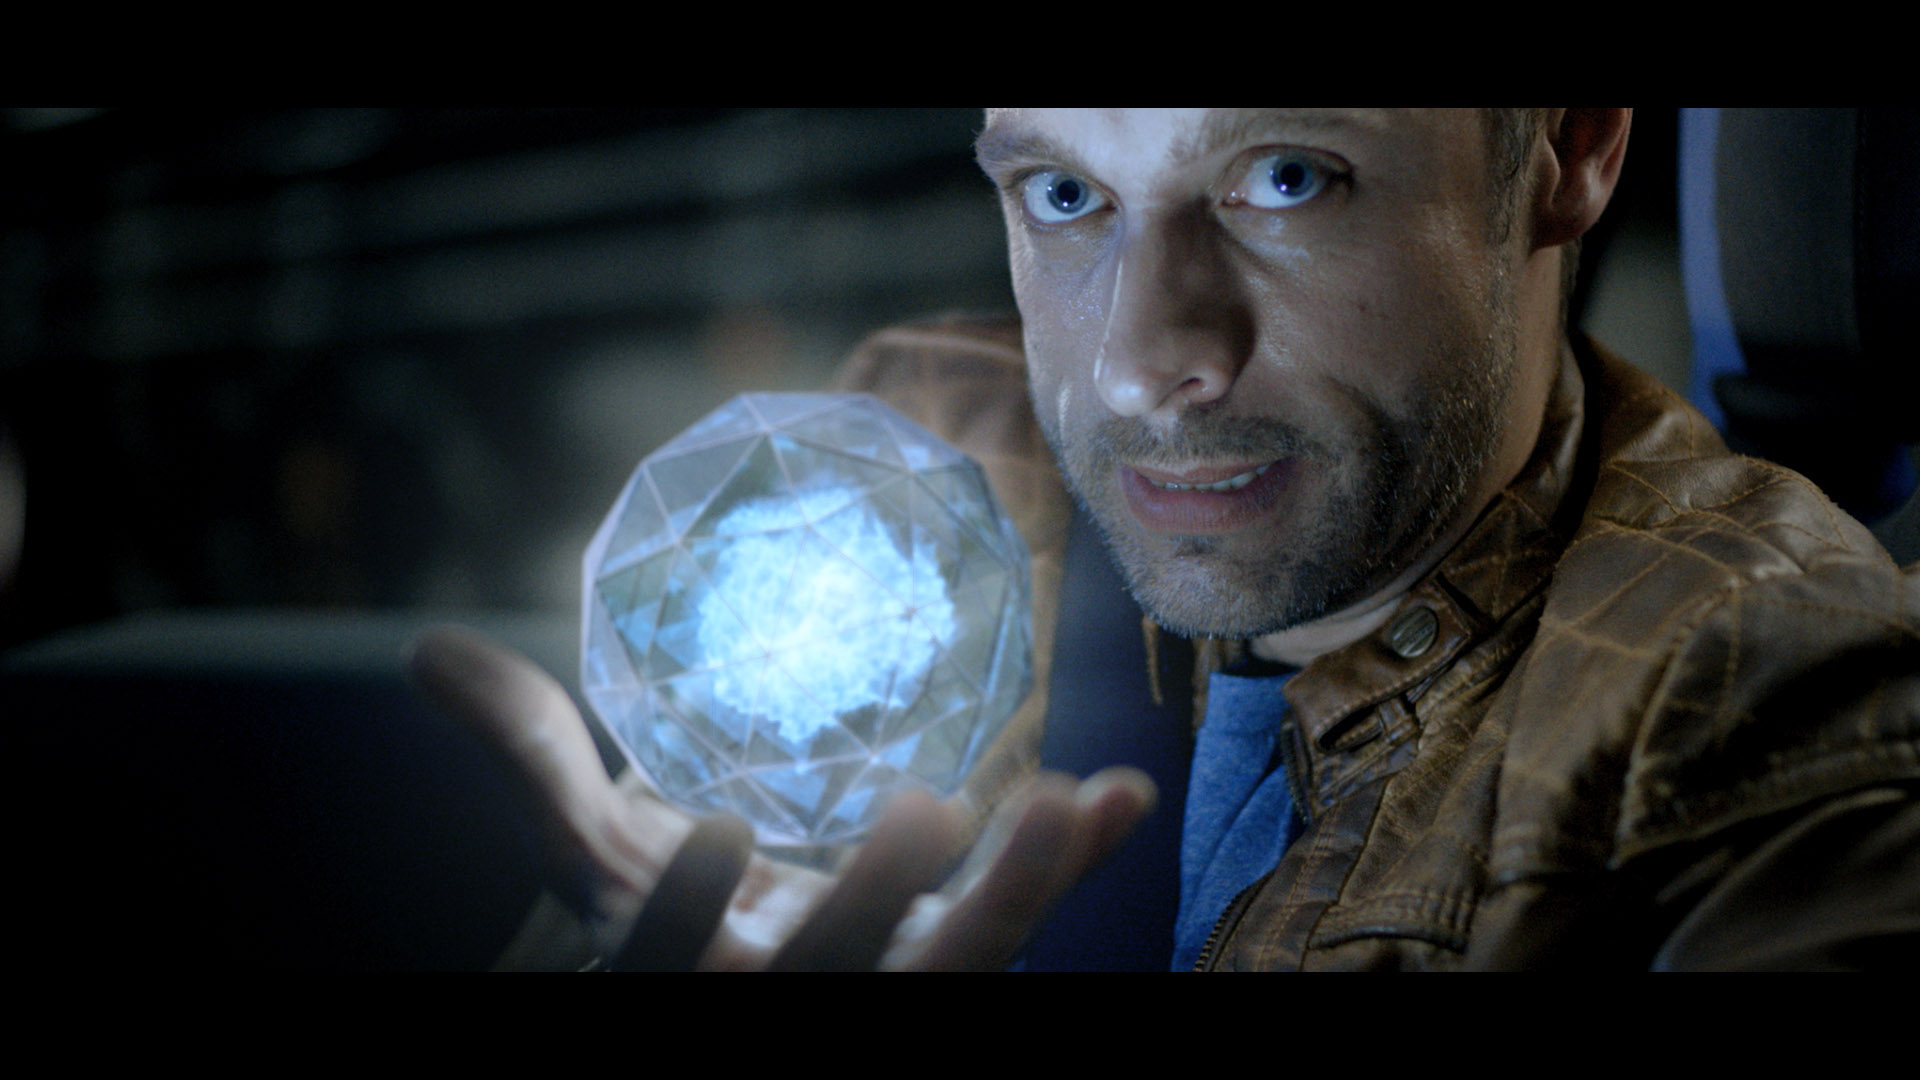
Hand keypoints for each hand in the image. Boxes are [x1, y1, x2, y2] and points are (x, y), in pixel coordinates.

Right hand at [406, 625, 1154, 970]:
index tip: (705, 836)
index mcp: (684, 978)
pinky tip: (1126, 791)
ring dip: (1015, 894)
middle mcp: (789, 1002)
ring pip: (956, 973)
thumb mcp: (589, 847)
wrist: (752, 982)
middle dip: (872, 906)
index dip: (684, 920)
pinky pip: (1025, 929)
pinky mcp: (960, 968)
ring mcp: (886, 995)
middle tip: (921, 809)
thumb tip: (423, 650)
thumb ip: (526, 752)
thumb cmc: (669, 917)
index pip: (670, 964)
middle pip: (832, 980)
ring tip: (1062, 803)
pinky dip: (1077, 865)